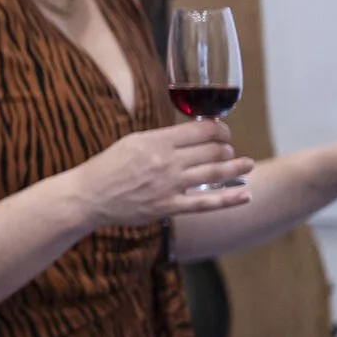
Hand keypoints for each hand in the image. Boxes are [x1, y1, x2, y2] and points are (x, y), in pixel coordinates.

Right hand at [65, 119, 254, 226]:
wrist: (88, 196)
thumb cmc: (108, 167)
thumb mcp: (132, 141)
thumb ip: (162, 138)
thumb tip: (190, 133)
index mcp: (156, 141)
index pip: (201, 130)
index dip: (220, 129)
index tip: (223, 132)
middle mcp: (165, 162)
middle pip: (211, 150)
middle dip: (226, 148)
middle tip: (229, 149)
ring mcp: (168, 185)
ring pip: (214, 173)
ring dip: (235, 167)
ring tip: (248, 164)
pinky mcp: (168, 207)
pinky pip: (206, 203)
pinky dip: (229, 199)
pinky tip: (245, 195)